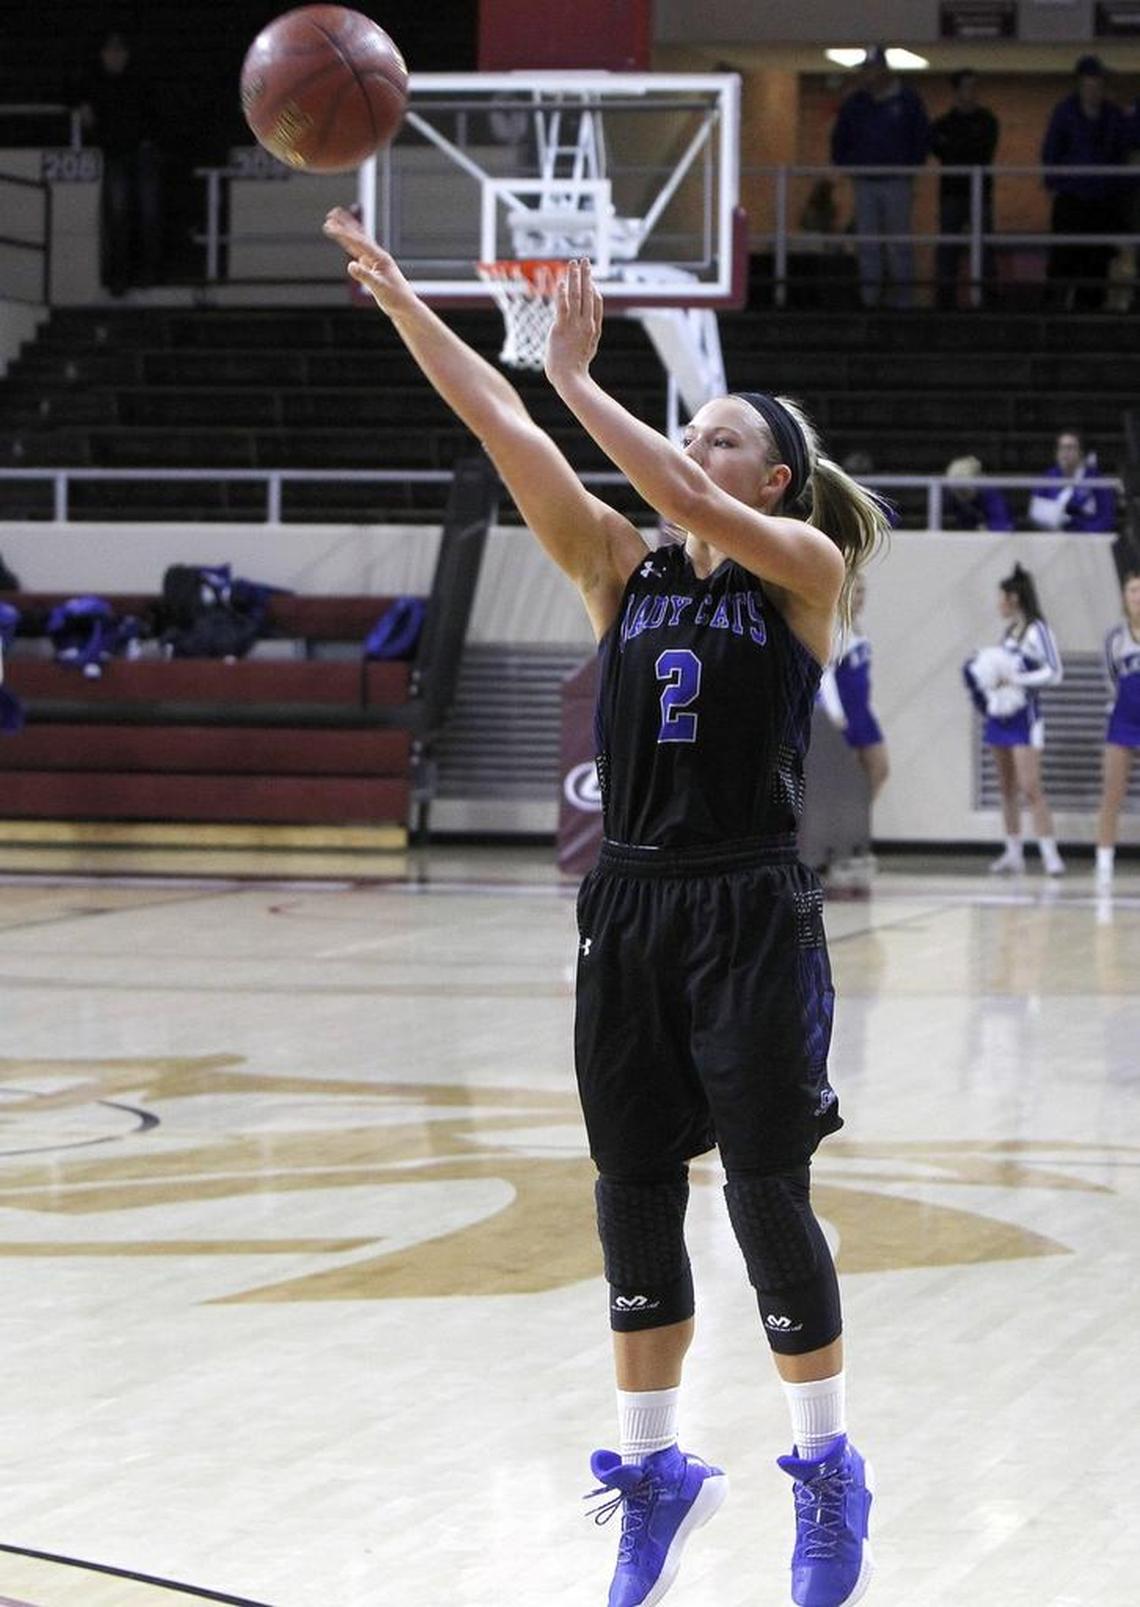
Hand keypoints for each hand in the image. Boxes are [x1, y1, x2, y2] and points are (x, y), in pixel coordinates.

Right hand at [321, 206, 414, 315]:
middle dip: (345, 225)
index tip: (331, 226)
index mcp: (380, 258)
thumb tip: (351, 265)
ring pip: (357, 244)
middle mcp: (377, 256)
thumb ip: (365, 276)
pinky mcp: (372, 269)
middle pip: (358, 237)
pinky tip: (345, 240)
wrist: (404, 307)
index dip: (345, 233)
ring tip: (335, 222)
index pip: (359, 242)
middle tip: (332, 213)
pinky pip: (358, 254)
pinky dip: (350, 245)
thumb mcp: (379, 288)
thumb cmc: (395, 298)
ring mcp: (374, 262)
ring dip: (346, 232)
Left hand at [545, 258, 602, 383]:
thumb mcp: (586, 351)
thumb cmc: (575, 370)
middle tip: (585, 261)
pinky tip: (562, 281)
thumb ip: (586, 339)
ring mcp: (574, 325)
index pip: (596, 303)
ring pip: (576, 296)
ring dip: (574, 277)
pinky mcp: (561, 328)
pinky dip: (562, 292)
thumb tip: (586, 336)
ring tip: (573, 264)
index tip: (590, 278)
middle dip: (586, 276)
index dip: (593, 288)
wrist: (570, 379)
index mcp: (594, 329)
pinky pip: (562, 306)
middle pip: (588, 294)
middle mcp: (586, 324)